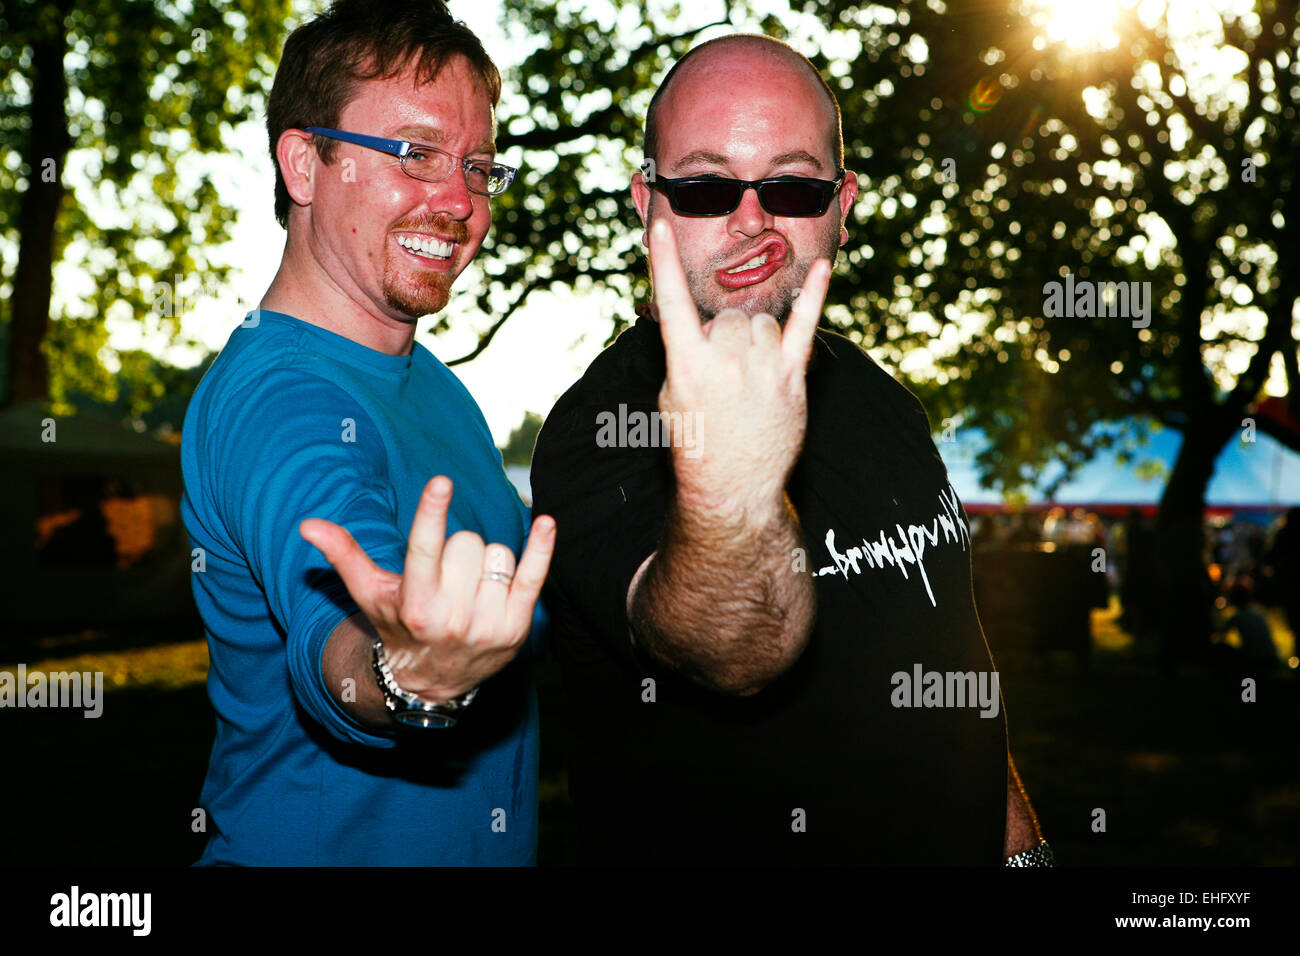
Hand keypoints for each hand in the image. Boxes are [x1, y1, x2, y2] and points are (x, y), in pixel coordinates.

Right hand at [300, 476, 553, 701]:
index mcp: (415, 604)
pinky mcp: (517, 627)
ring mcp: (487, 623)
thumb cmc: (399, 626)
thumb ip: (345, 556)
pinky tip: (546, 523)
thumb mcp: (370, 595)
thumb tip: (308, 524)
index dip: (432, 513)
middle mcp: (452, 616)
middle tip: (447, 577)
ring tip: (470, 589)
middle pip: (467, 543)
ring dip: (486, 563)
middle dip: (458, 550)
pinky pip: (534, 576)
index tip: (441, 482)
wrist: (433, 683)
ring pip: (497, 554)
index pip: (425, 550)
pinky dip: (541, 549)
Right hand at [649, 218, 829, 515]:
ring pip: (759, 321)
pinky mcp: (791, 376)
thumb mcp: (670, 399)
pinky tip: (823, 267)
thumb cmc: (696, 444)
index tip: (662, 226)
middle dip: (723, 336)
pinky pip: (804, 325)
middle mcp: (724, 359)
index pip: (670, 302)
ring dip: (753, 340)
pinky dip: (815, 294)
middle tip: (722, 376)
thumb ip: (682, 356)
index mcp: (685, 363)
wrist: (733, 489)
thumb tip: (701, 329)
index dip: (662, 262)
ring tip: (747, 378)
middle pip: (726, 315)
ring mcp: (761, 366)